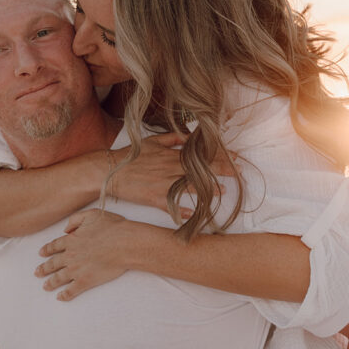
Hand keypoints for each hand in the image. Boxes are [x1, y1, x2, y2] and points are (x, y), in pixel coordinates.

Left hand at [35, 209, 132, 300]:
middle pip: (53, 264)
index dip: (47, 250)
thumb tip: (65, 229)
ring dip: (51, 283)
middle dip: (43, 269)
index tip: (41, 254)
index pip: (54, 246)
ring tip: (45, 286)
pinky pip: (71, 290)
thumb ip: (75, 219)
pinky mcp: (86, 281)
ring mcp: (77, 270)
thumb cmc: (112, 228)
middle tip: (37, 273)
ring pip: (59, 278)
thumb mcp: (91, 215)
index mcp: (71, 240)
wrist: (124, 244)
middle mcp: (70, 256)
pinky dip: (64, 295)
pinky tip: (60, 298)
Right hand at [113, 133, 236, 214]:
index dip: (219, 156)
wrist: (110, 171)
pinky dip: (182, 211)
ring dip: (207, 190)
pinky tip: (194, 214)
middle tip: (238, 172)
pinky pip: (171, 205)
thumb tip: (190, 135)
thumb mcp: (153, 142)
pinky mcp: (154, 198)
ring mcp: (162, 184)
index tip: (234, 158)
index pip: (200, 155)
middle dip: (221, 170)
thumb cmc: (132, 157)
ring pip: (190, 187)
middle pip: (200, 170)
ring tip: (223, 191)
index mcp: (170, 155)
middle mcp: (169, 169)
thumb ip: (173, 138)